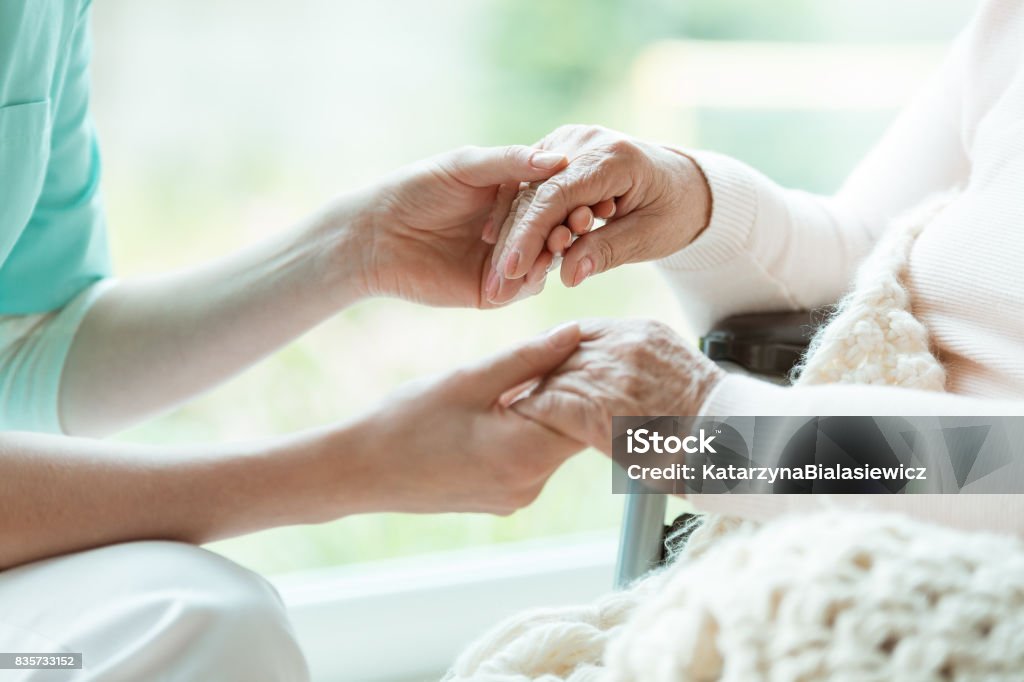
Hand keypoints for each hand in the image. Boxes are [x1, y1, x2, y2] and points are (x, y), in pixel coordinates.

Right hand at [337, 323, 585, 514]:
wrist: (361, 471)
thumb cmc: (408, 421)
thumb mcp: (470, 379)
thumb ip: (529, 357)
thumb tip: (575, 333)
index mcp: (526, 456)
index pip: (587, 414)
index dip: (588, 376)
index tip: (581, 347)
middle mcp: (530, 486)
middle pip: (574, 430)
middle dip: (570, 391)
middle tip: (557, 352)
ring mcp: (517, 497)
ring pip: (553, 443)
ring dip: (548, 409)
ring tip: (524, 377)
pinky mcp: (505, 499)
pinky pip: (532, 458)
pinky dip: (528, 430)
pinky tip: (504, 407)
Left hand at [348, 145, 567, 307]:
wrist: (377, 235)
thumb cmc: (417, 189)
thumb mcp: (466, 166)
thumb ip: (511, 162)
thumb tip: (560, 159)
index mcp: (512, 195)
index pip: (552, 197)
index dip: (569, 197)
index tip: (589, 195)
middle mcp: (513, 229)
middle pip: (553, 231)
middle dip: (566, 229)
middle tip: (579, 225)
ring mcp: (504, 261)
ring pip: (542, 261)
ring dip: (552, 254)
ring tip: (558, 246)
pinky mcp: (492, 291)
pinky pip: (521, 288)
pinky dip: (530, 279)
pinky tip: (535, 269)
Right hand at [489, 125, 711, 303]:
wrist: (683, 184)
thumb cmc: (673, 211)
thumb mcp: (648, 237)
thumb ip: (607, 252)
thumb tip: (567, 277)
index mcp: (612, 156)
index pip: (556, 196)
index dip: (530, 235)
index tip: (512, 272)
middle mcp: (584, 141)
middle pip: (535, 194)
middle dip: (515, 244)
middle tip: (497, 288)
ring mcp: (567, 143)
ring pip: (526, 193)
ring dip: (512, 237)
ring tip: (499, 280)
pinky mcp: (557, 153)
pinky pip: (530, 189)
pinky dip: (519, 222)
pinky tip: (505, 253)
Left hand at [511, 319, 724, 454]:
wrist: (729, 444)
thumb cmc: (710, 423)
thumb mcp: (680, 375)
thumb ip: (647, 366)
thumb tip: (630, 382)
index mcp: (644, 332)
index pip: (585, 331)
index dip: (562, 350)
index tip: (548, 366)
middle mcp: (624, 343)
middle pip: (562, 349)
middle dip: (541, 370)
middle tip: (519, 388)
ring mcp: (610, 372)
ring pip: (552, 374)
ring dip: (533, 393)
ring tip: (515, 408)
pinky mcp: (596, 406)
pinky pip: (549, 402)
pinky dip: (533, 412)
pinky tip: (524, 421)